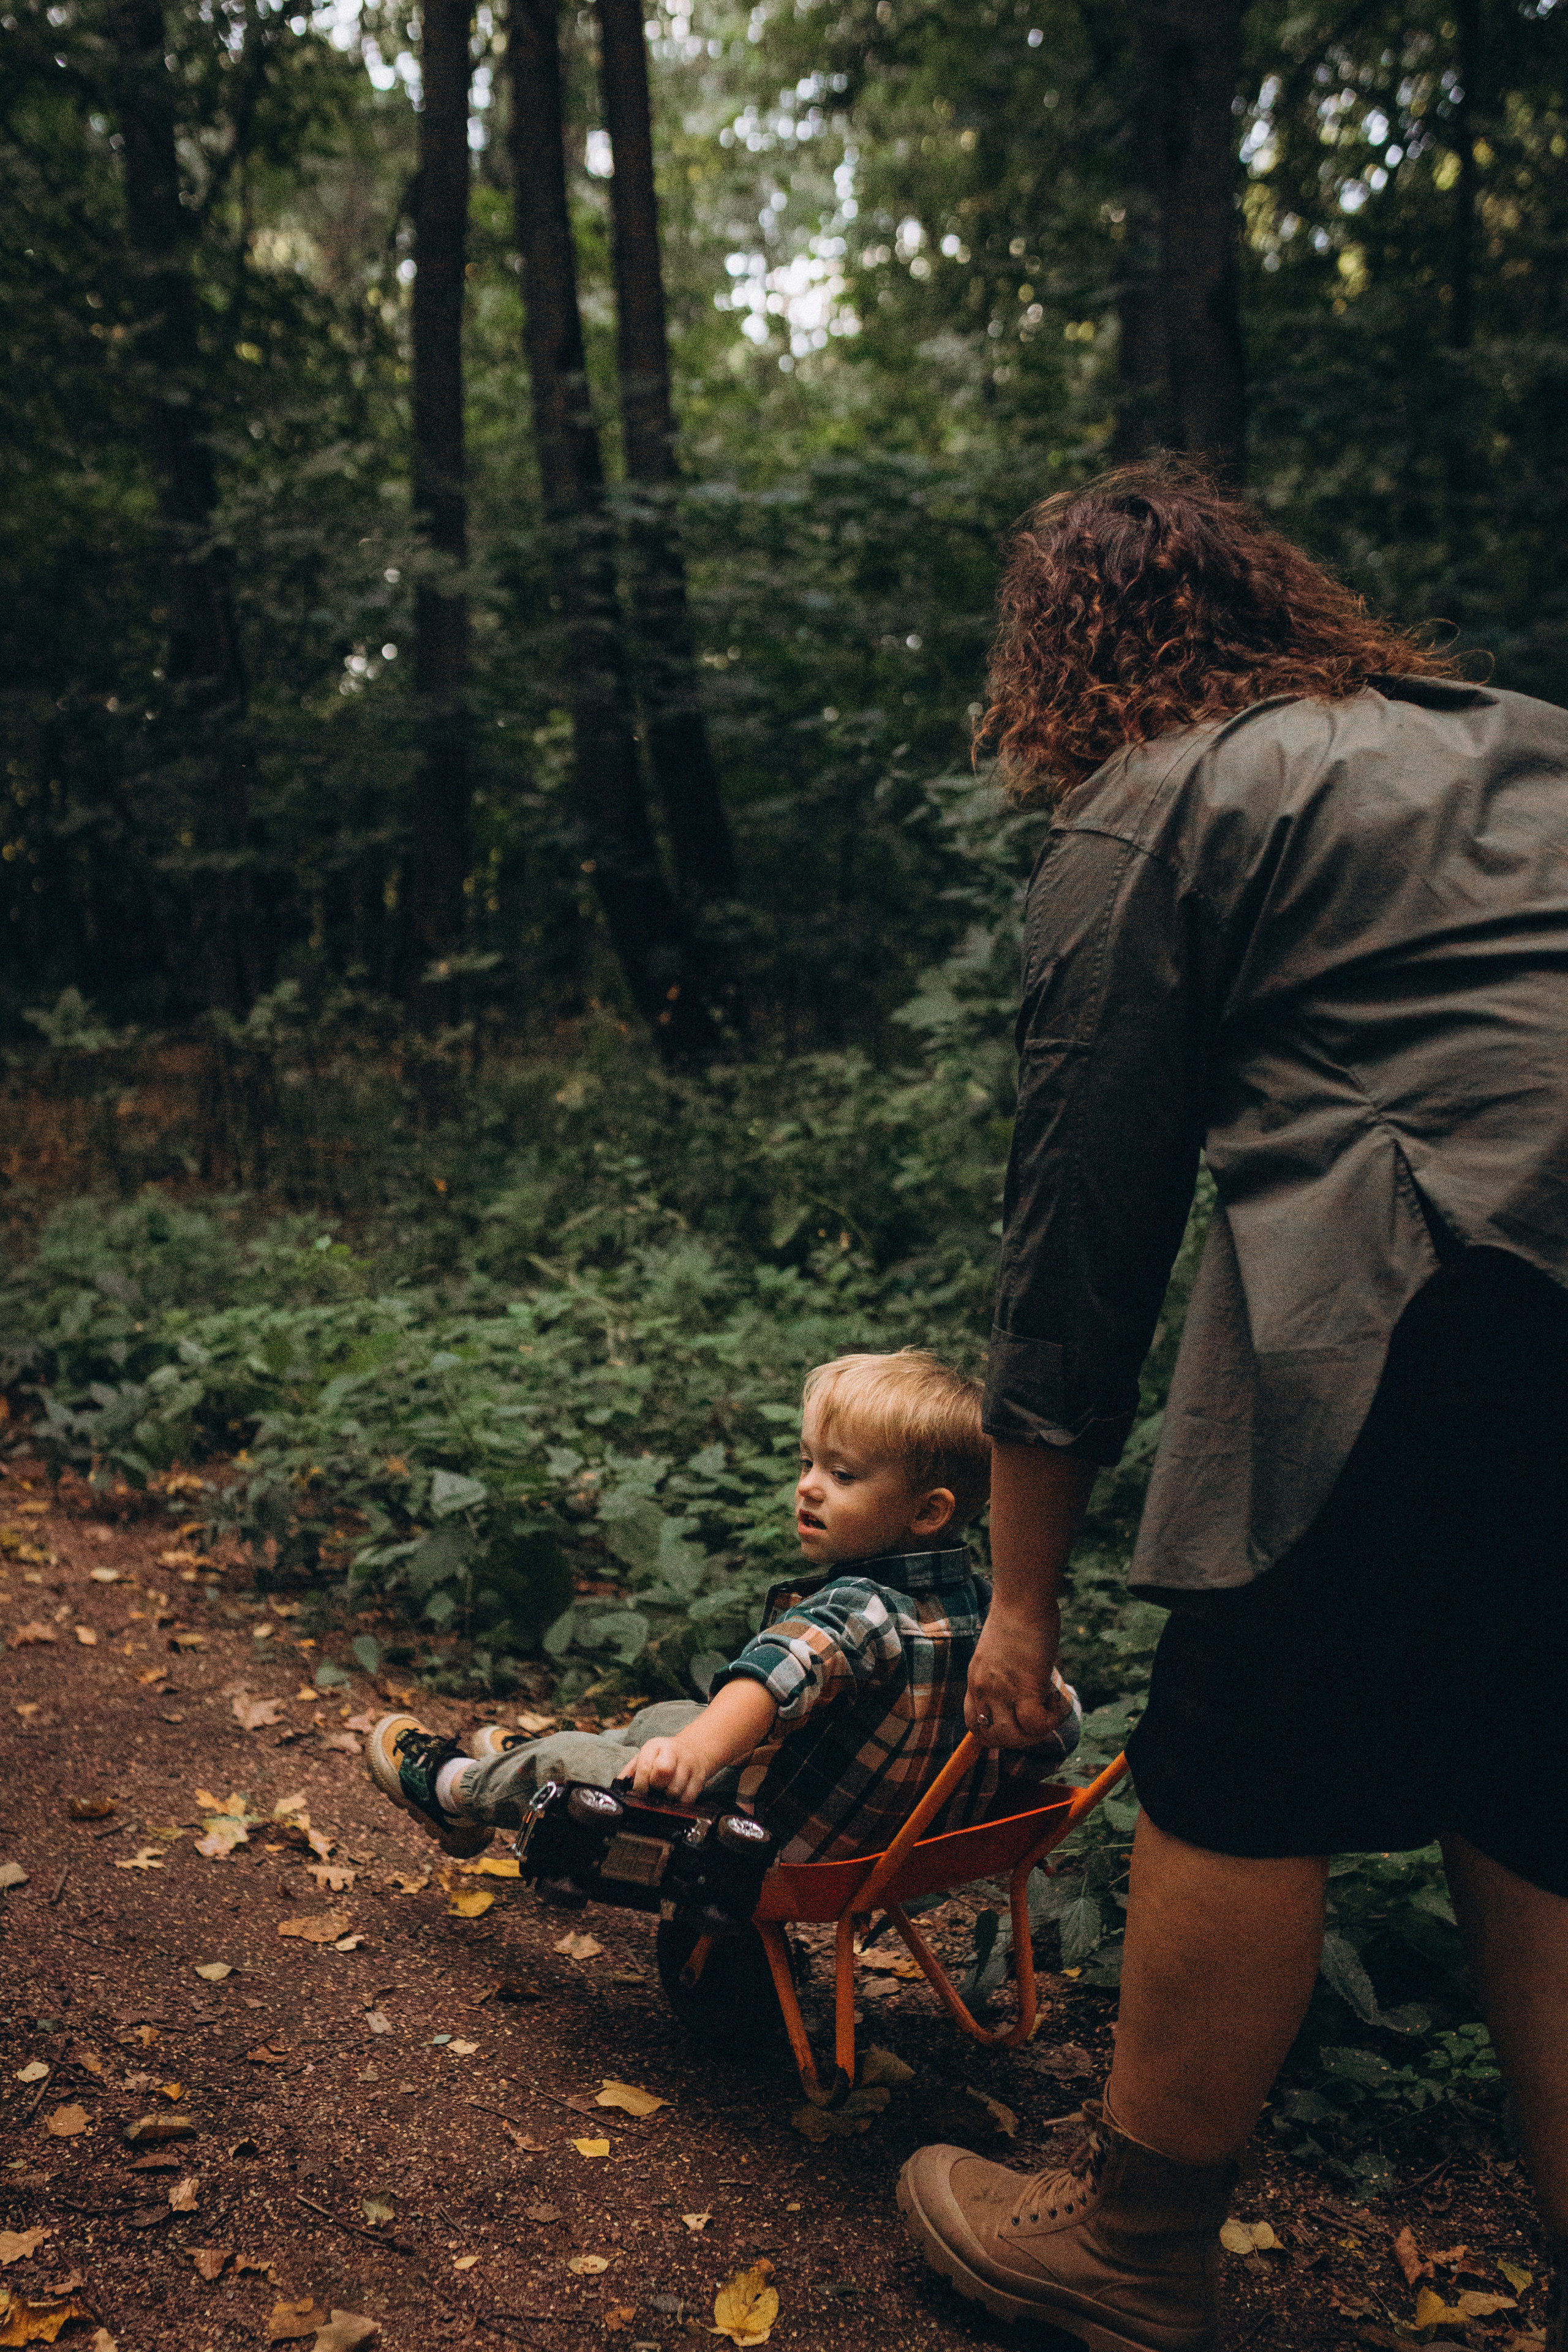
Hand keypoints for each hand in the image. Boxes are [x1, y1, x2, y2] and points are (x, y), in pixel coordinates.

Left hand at [628, 1733, 711, 1802]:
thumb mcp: (644, 1758)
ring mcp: (689, 1764)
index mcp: (655, 1746)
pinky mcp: (700, 1778)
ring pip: (675, 1790)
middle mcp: (673, 1751)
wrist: (693, 1751)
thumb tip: (619, 1788)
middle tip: (656, 1790)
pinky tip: (676, 1797)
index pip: (645, 1767)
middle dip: (656, 1787)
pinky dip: (679, 1803)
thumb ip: (629, 1772)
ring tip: (665, 1793)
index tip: (640, 1792)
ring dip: (667, 1798)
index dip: (641, 1785)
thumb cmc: (662, 1758)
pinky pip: (687, 1799)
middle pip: (663, 1772)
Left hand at [965, 1598, 1062, 1749]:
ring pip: (1012, 1737)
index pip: (972, 1724)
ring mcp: (1001, 1689)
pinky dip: (1052, 1719)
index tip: (1016, 1723)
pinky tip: (1059, 1699)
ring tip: (1050, 1710)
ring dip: (1036, 1733)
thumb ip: (1003, 1672)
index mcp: (975, 1679)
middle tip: (1038, 1719)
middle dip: (1017, 1739)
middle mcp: (983, 1688)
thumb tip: (1025, 1687)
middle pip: (990, 1737)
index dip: (995, 1733)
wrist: (1023, 1599)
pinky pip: (1036, 1723)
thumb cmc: (1017, 1616)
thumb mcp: (998, 1651)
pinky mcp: (1024, 1686)